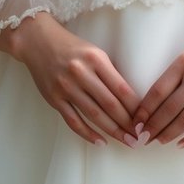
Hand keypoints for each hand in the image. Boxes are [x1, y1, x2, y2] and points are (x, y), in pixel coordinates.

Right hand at [0, 12, 140, 146]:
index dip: (135, 107)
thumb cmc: (72, 47)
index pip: (121, 88)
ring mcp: (66, 87)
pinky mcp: (54, 99)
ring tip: (126, 140)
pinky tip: (100, 141)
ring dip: (112, 131)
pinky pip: (73, 121)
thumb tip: (129, 99)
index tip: (145, 118)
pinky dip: (88, 133)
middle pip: (110, 104)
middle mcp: (81, 73)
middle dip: (127, 123)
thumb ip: (109, 72)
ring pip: (94, 115)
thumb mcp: (95, 52)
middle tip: (140, 136)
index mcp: (96, 59)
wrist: (38, 42)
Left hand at [132, 7, 183, 148]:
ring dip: (170, 133)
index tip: (135, 121)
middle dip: (153, 126)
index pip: (158, 91)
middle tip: (143, 137)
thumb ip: (176, 74)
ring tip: (159, 141)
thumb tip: (155, 101)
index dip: (144, 109)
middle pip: (170, 107)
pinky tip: (182, 143)